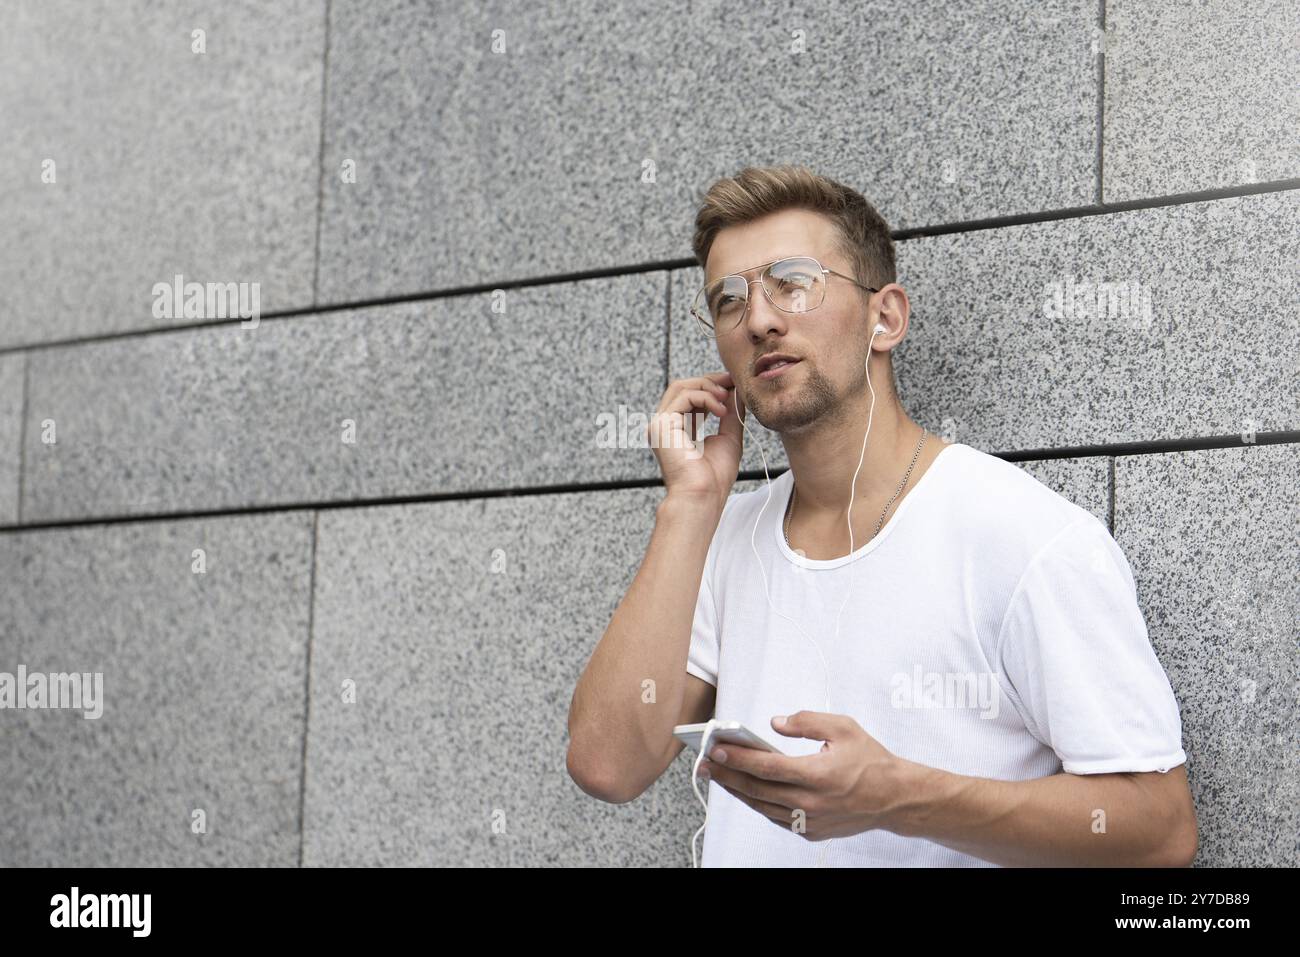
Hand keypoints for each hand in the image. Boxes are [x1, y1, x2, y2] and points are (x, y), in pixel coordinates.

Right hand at [647, 372, 744, 507]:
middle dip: (710, 381)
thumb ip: (730, 414)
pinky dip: (706, 398)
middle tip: (732, 382)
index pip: (690, 396)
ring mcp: (660, 424)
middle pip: (683, 386)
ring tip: (727, 397)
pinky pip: (685, 397)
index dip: (711, 386)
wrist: (703, 496)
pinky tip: (721, 410)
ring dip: (708, 387)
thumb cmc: (714, 477)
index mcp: (677, 428)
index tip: (733, 383)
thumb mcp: (728, 438)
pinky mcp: (661, 425)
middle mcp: (665, 424)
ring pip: (681, 387)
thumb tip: (737, 391)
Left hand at [697, 711, 907, 840]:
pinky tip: (745, 790)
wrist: (894, 798)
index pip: (766, 766)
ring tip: (717, 776)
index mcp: (817, 775)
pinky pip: (775, 817)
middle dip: (726, 775)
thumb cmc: (870, 761)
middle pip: (757, 789)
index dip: (738, 758)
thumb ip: (807, 721)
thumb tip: (775, 723)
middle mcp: (810, 802)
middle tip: (703, 765)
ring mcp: (809, 820)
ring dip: (736, 791)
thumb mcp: (843, 727)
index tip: (716, 750)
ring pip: (761, 807)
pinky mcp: (810, 831)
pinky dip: (757, 803)